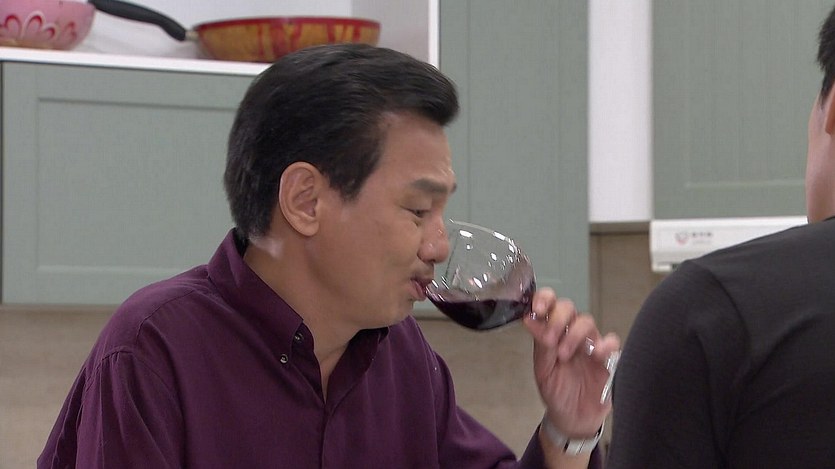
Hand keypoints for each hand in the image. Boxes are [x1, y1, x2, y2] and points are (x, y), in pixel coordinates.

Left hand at [523, 288, 620, 436]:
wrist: (574, 417)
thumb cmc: (557, 390)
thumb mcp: (544, 370)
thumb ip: (540, 345)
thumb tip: (529, 319)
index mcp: (552, 332)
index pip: (550, 304)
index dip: (545, 299)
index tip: (539, 308)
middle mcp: (571, 333)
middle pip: (568, 308)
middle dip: (557, 319)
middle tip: (550, 340)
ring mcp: (590, 343)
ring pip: (587, 321)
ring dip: (574, 334)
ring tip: (564, 355)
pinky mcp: (608, 357)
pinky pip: (612, 341)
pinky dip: (605, 344)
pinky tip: (596, 354)